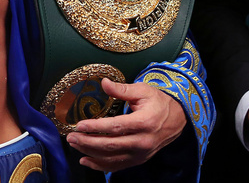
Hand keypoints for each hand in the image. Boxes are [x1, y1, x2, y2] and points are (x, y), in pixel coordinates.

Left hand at [66, 78, 186, 171]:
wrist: (178, 119)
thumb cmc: (158, 102)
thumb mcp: (142, 90)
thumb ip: (121, 89)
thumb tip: (103, 82)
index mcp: (143, 123)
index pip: (116, 127)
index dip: (96, 127)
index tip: (79, 125)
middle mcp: (143, 141)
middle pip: (111, 145)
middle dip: (88, 142)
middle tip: (71, 136)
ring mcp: (141, 153)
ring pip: (112, 158)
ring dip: (90, 153)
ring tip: (74, 144)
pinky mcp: (139, 159)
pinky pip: (118, 166)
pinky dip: (100, 165)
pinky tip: (86, 160)